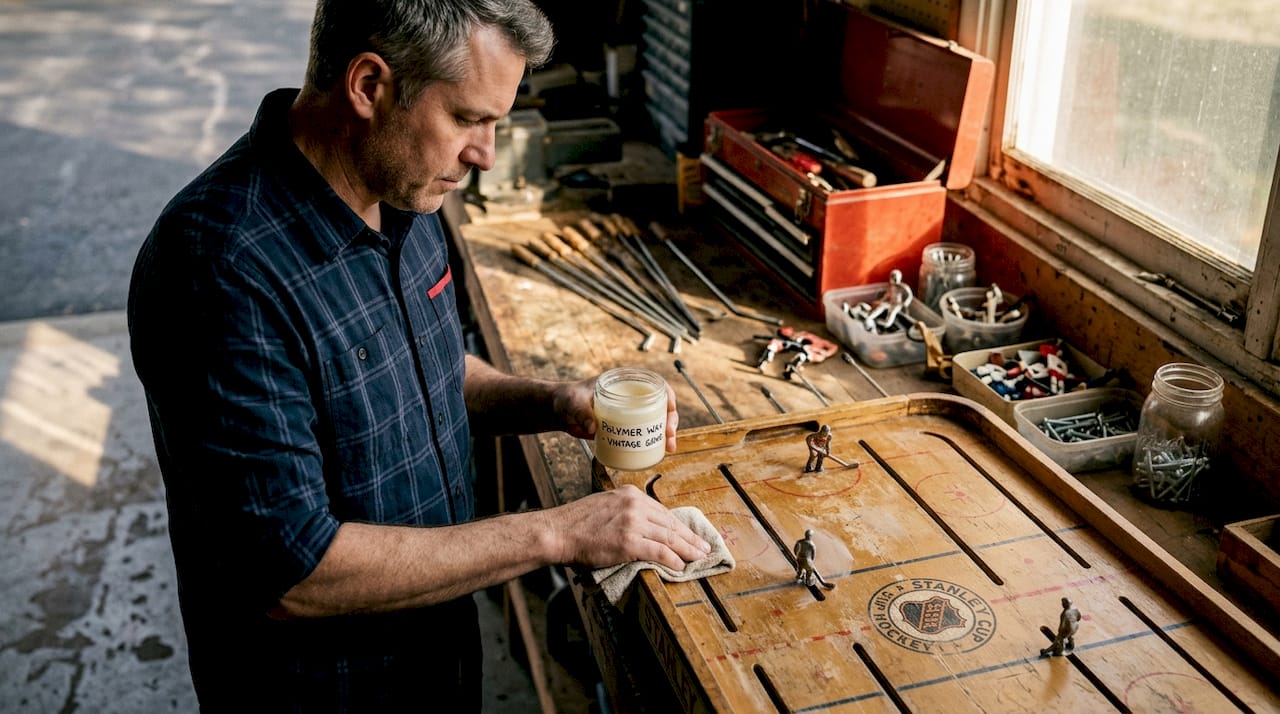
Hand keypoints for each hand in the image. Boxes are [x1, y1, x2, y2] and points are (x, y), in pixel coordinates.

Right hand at [550, 485, 709, 570]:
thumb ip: (625, 511)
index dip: (679, 526)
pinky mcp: (629, 542)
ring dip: (688, 549)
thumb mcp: (605, 505)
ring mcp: (633, 523)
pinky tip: (681, 566)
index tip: (689, 534)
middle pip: (670, 523)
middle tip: (704, 547)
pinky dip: (673, 560)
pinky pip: (659, 552)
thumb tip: (644, 526)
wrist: (558, 532)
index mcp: (630, 494)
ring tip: (699, 557)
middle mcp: (635, 505)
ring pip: (669, 537)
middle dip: (689, 537)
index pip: (662, 511)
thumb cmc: (576, 523)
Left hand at [554, 375, 679, 452]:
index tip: (669, 410)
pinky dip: (653, 442)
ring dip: (666, 434)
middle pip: (660, 405)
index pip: (654, 383)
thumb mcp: (573, 402)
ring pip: (656, 421)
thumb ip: (581, 412)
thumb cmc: (566, 399)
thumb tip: (592, 427)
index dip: (667, 396)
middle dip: (670, 420)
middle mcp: (631, 396)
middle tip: (669, 436)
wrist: (559, 412)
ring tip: (668, 449)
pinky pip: (644, 433)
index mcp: (624, 381)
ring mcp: (629, 412)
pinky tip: (659, 453)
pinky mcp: (624, 427)